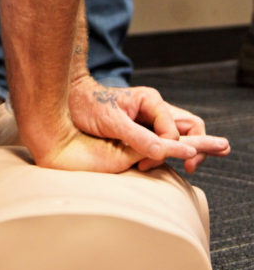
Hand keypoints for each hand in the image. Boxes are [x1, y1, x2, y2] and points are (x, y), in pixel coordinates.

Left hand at [68, 76, 229, 171]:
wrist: (72, 103)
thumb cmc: (89, 106)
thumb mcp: (111, 121)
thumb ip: (136, 136)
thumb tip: (162, 152)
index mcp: (151, 101)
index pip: (174, 130)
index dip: (167, 149)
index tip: (146, 162)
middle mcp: (155, 109)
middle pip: (190, 126)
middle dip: (196, 146)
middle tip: (190, 167)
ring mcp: (152, 120)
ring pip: (181, 135)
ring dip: (183, 151)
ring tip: (179, 168)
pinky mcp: (144, 130)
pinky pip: (165, 142)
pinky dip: (168, 154)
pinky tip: (156, 164)